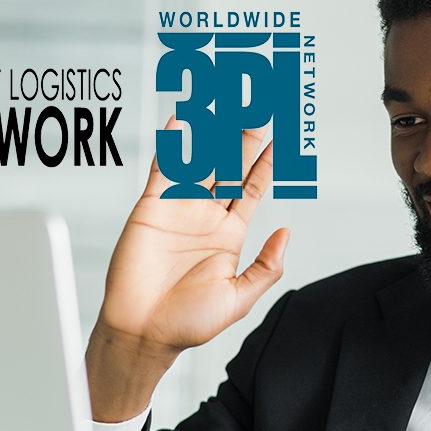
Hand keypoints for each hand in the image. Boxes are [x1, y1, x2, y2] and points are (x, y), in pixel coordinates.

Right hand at [86, 116, 288, 420]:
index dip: (265, 162)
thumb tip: (288, 232)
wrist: (142, 331)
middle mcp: (205, 216)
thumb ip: (266, 266)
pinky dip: (172, 143)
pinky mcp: (151, 207)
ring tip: (226, 100)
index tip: (280, 136)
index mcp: (229, 234)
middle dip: (243, 136)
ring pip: (198, 160)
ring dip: (211, 131)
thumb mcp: (239, 297)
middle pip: (228, 165)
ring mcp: (178, 208)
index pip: (250, 187)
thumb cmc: (188, 323)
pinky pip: (163, 168)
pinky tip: (182, 119)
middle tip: (257, 104)